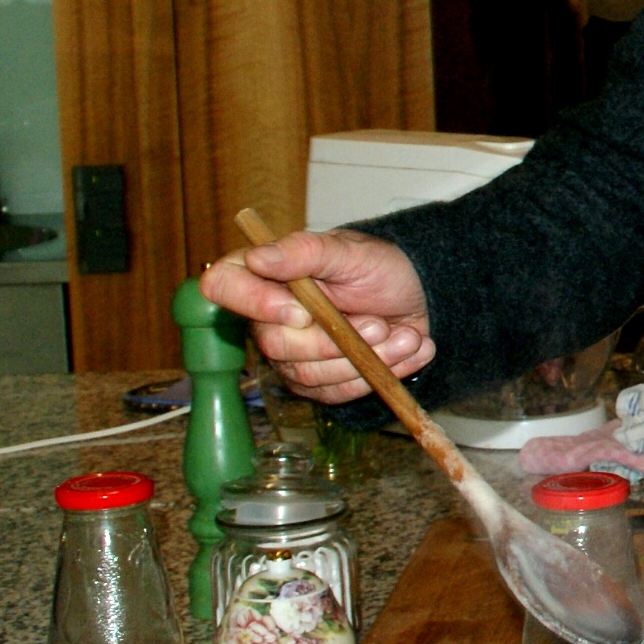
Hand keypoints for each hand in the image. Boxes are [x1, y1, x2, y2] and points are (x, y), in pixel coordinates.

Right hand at [197, 230, 433, 404]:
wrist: (420, 297)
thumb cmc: (382, 268)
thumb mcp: (352, 252)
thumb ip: (305, 252)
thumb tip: (257, 256)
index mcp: (265, 273)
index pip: (223, 286)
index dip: (255, 303)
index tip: (302, 312)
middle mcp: (269, 316)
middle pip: (275, 344)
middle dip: (334, 340)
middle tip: (380, 324)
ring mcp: (291, 354)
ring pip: (310, 375)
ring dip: (366, 358)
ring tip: (404, 335)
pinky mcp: (318, 382)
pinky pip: (337, 392)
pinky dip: (379, 373)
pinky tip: (407, 350)